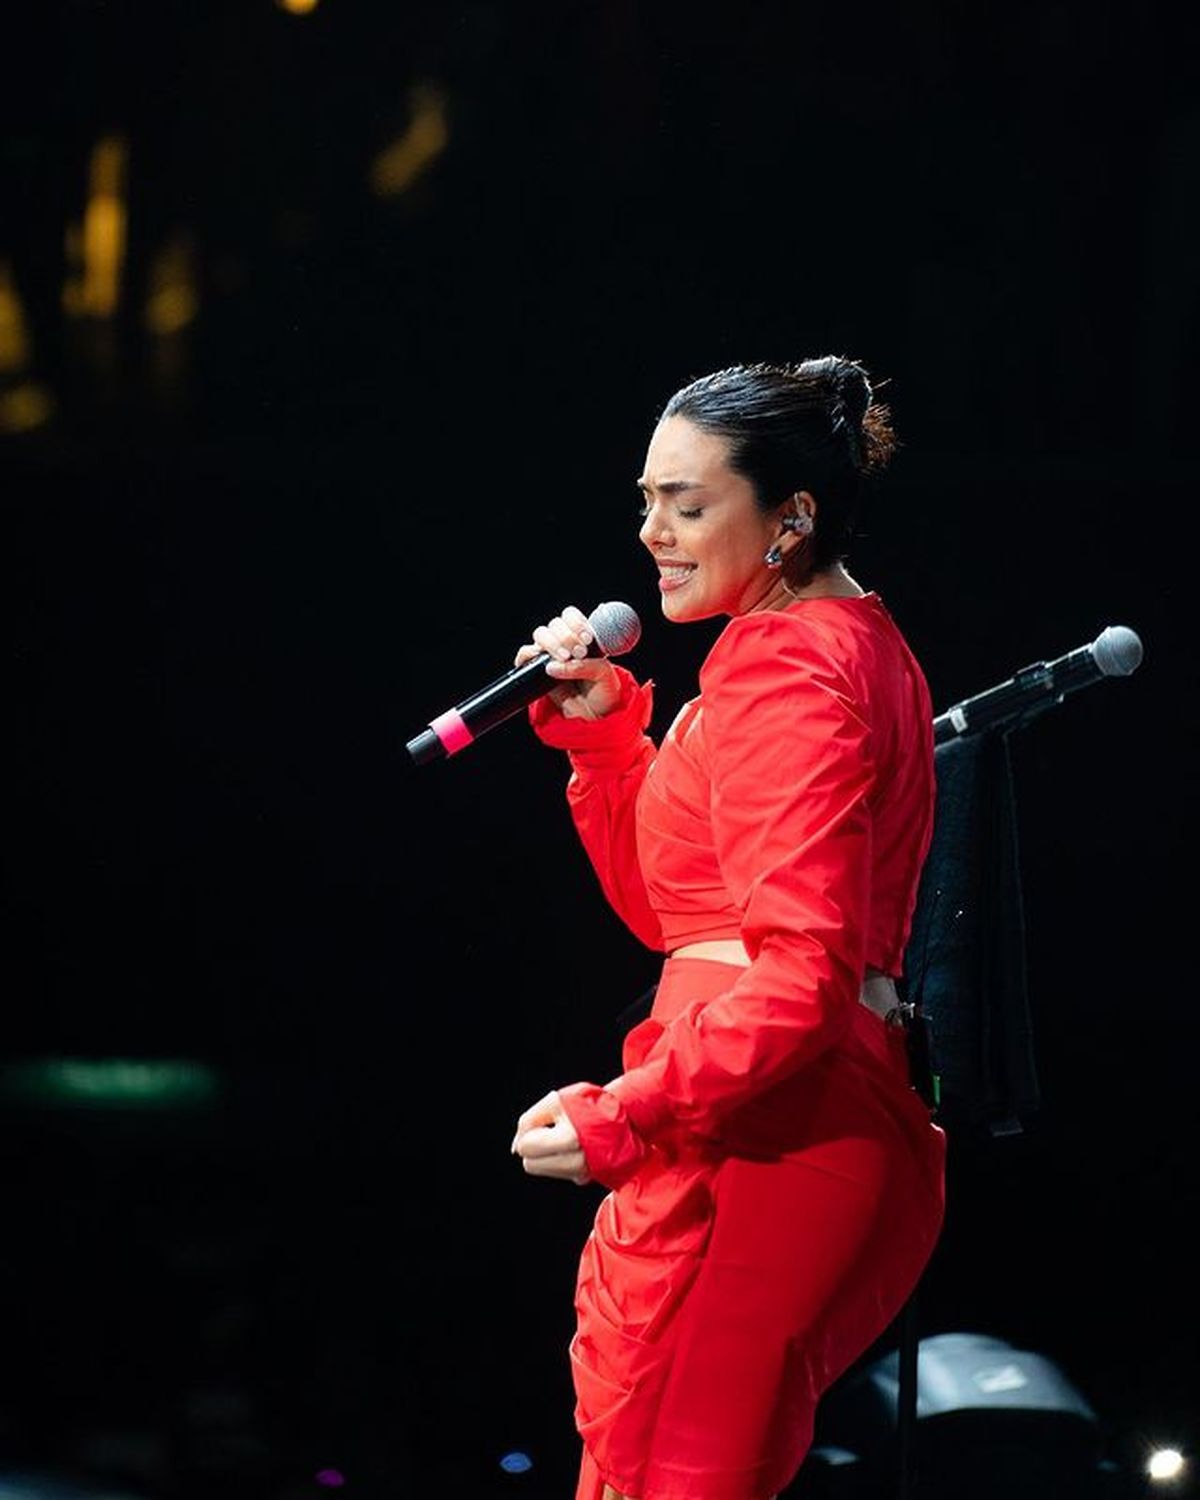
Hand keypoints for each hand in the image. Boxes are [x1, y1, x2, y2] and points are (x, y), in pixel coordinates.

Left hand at [511, 1090, 590, 1185]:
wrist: (624, 1115)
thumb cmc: (588, 1105)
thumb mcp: (556, 1101)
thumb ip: (529, 1120)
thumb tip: (516, 1148)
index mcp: (569, 1139)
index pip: (525, 1147)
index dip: (528, 1134)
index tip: (542, 1124)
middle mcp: (577, 1162)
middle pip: (530, 1165)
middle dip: (534, 1148)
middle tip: (550, 1132)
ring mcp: (583, 1173)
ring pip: (543, 1170)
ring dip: (547, 1155)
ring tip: (565, 1138)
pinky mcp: (586, 1178)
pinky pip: (559, 1172)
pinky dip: (561, 1161)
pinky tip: (576, 1147)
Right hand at [514, 605, 622, 720]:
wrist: (594, 717)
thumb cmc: (603, 693)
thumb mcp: (604, 675)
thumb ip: (584, 666)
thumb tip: (554, 666)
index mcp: (583, 637)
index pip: (571, 616)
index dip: (576, 622)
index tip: (586, 638)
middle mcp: (565, 643)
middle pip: (555, 624)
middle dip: (567, 636)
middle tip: (579, 652)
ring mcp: (550, 655)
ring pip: (541, 634)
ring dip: (552, 643)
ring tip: (565, 659)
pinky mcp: (536, 671)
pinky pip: (525, 655)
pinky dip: (530, 655)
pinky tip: (546, 666)